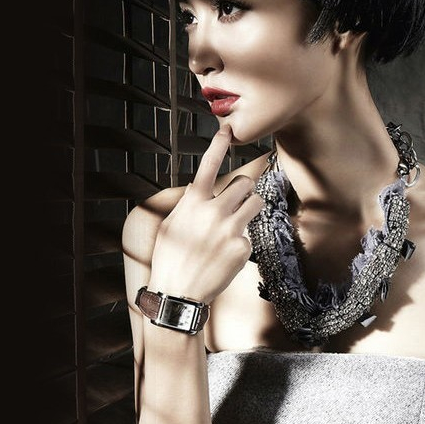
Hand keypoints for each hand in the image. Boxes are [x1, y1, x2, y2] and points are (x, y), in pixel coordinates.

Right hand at [147, 123, 263, 303]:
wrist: (178, 293)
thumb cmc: (170, 259)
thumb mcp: (170, 227)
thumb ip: (187, 206)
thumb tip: (197, 190)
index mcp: (193, 204)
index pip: (207, 166)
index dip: (218, 145)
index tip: (227, 129)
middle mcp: (213, 212)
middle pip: (243, 184)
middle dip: (242, 191)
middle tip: (235, 202)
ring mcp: (230, 229)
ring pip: (254, 203)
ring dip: (248, 209)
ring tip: (234, 225)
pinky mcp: (242, 247)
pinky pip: (250, 235)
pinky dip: (240, 243)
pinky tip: (224, 257)